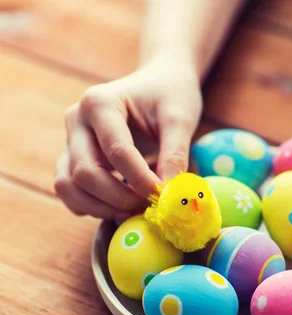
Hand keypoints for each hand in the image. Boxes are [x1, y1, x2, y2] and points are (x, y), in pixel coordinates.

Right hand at [54, 57, 201, 218]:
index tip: (164, 196)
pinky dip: (91, 207)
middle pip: (85, 172)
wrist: (159, 83)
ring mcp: (71, 140)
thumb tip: (169, 195)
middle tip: (150, 206)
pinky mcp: (73, 158)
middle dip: (119, 197)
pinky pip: (69, 192)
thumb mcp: (180, 119)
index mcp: (100, 102)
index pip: (117, 151)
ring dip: (101, 207)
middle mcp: (77, 120)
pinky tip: (121, 206)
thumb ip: (175, 155)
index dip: (141, 180)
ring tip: (135, 210)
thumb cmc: (170, 95)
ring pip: (68, 186)